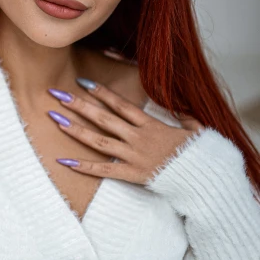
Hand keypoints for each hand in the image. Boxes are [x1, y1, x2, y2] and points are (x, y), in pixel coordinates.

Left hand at [48, 81, 204, 185]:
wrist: (204, 178)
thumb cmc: (199, 153)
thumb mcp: (194, 129)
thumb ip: (183, 117)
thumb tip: (181, 109)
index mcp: (151, 124)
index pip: (121, 105)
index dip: (101, 92)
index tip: (82, 82)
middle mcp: (138, 137)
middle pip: (103, 118)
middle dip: (79, 105)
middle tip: (57, 95)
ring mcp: (134, 156)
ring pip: (99, 141)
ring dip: (75, 129)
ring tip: (56, 119)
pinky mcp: (132, 174)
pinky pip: (104, 170)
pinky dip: (84, 166)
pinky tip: (64, 161)